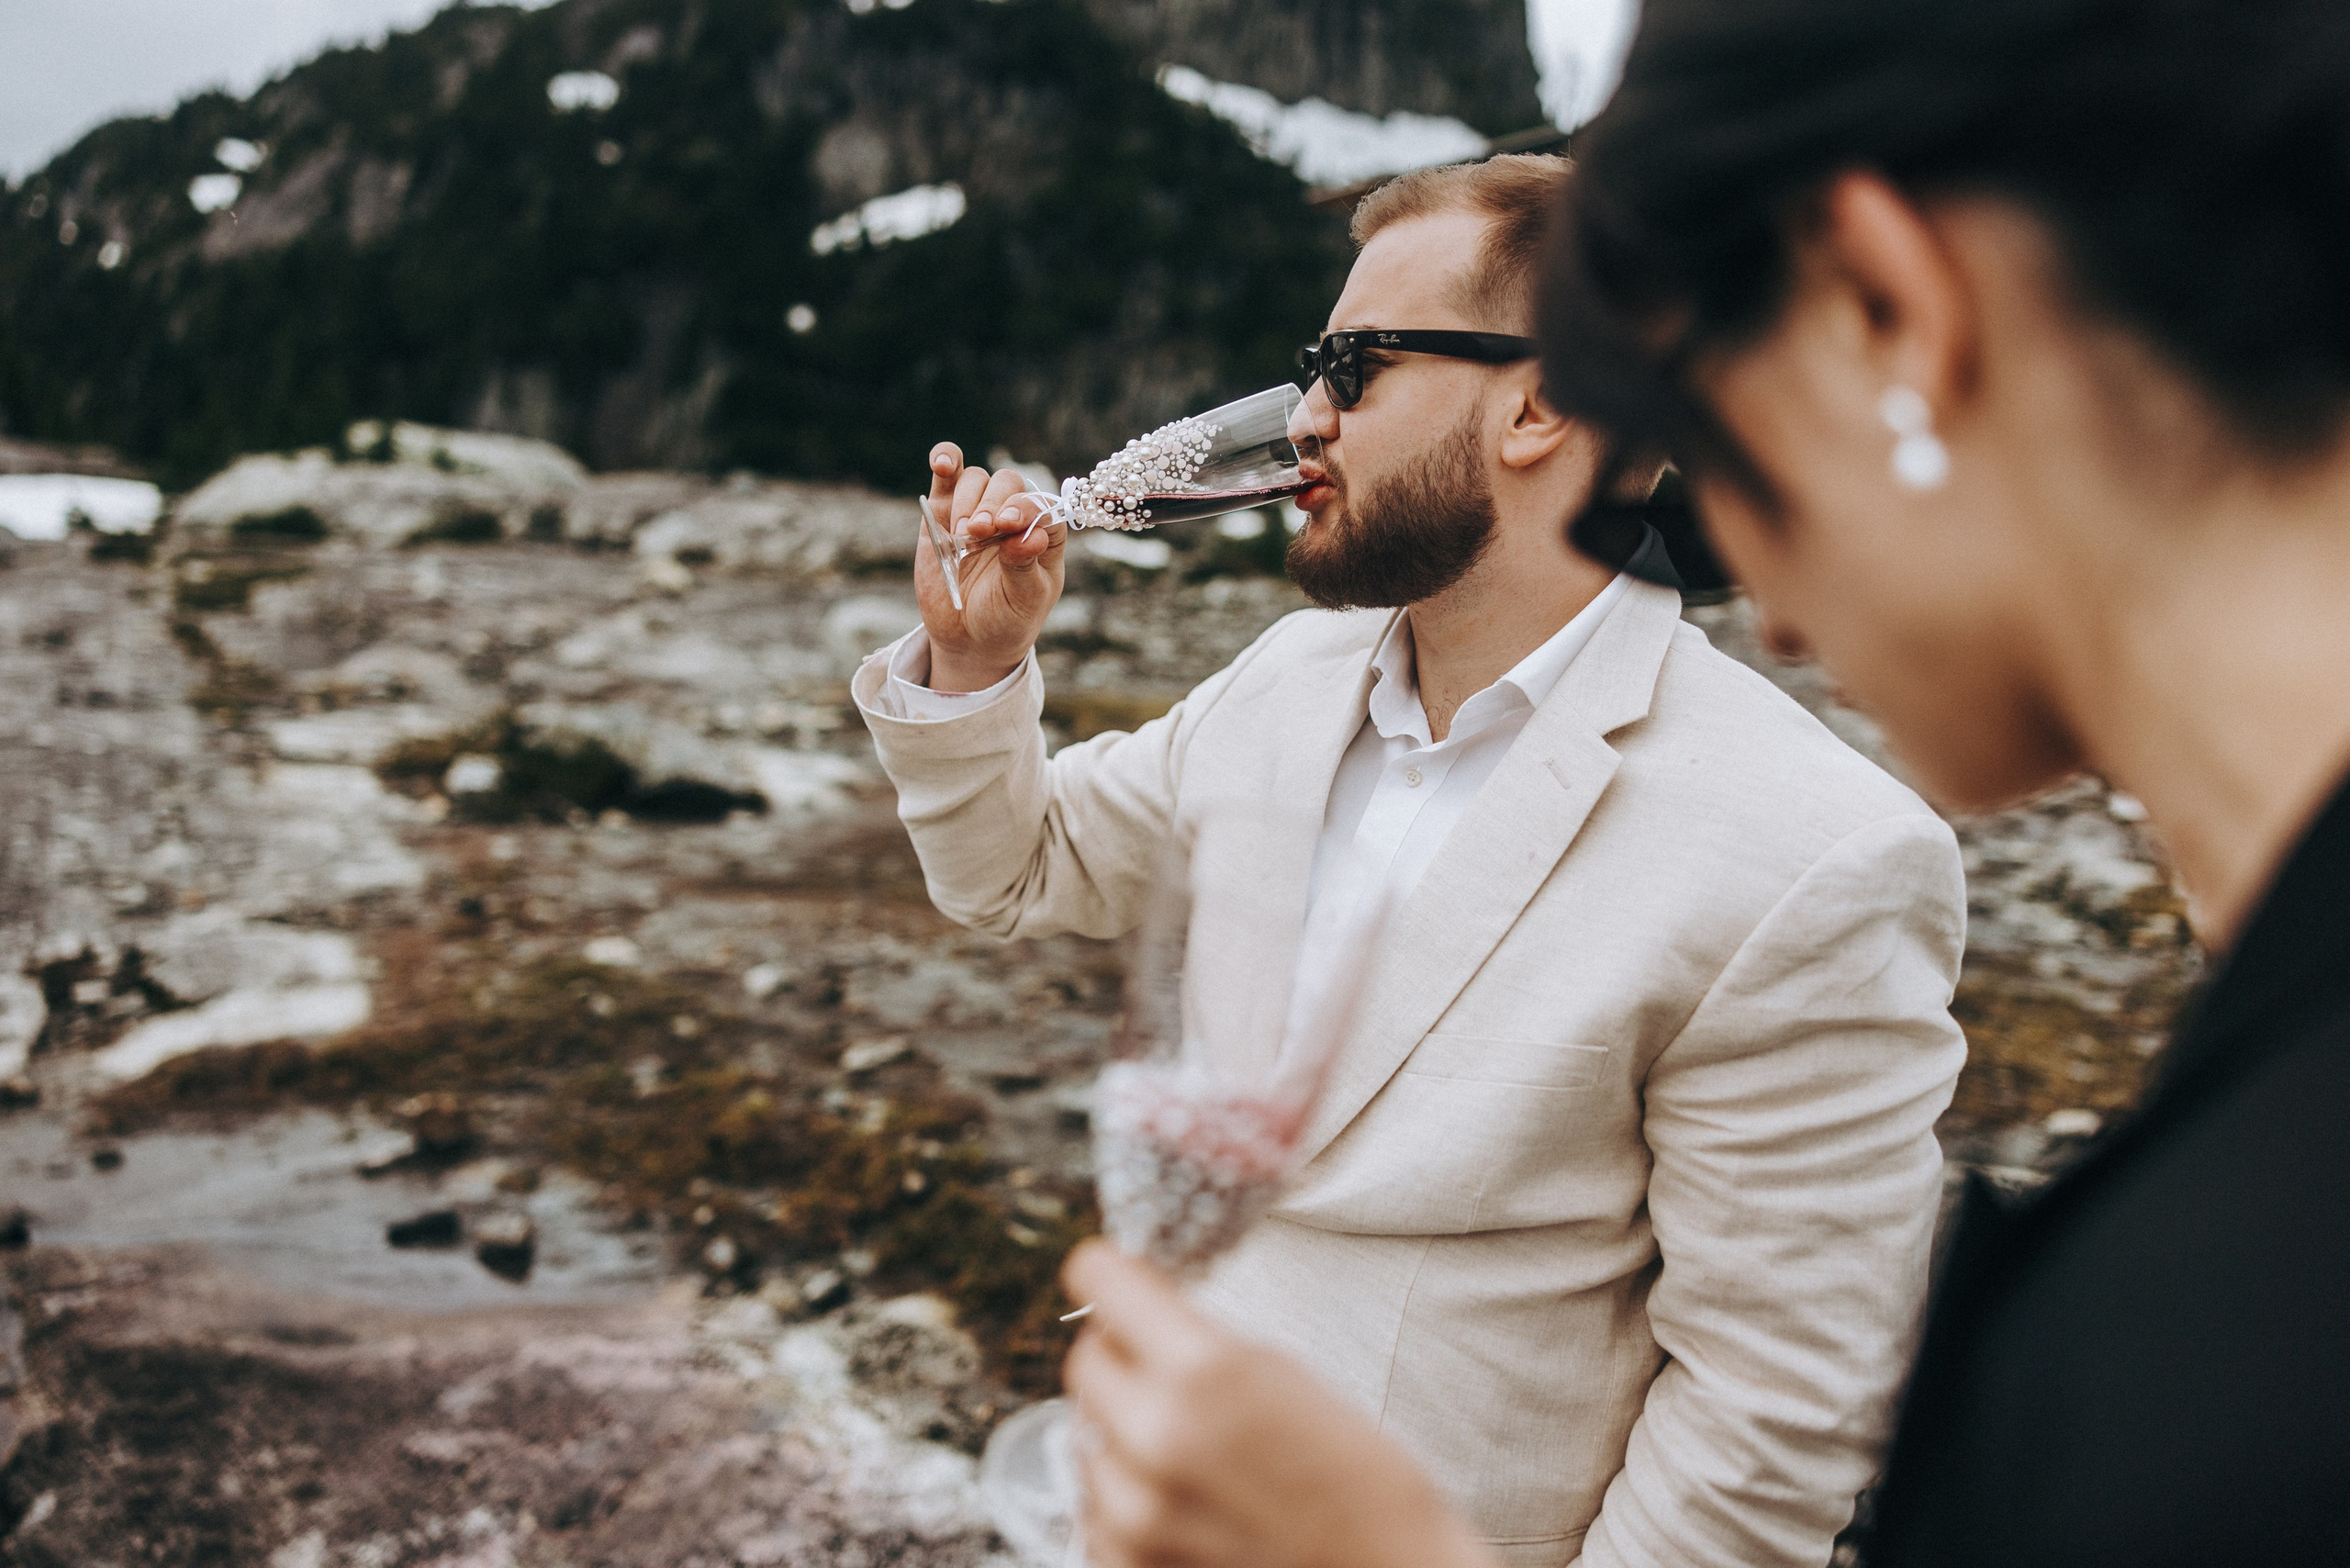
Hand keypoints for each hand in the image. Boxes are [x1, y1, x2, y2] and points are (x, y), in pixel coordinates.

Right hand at [917, 442, 1066, 691]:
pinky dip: (944, 460)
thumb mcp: (1024, 599)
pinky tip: (943, 463)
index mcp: (1043, 532)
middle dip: (993, 505)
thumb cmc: (1007, 618)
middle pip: (1008, 484)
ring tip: (964, 535)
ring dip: (968, 500)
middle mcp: (1012, 515)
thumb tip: (1029, 536)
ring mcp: (977, 511)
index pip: (1041, 504)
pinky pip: (947, 476)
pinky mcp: (943, 513)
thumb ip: (1024, 566)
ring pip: (976, 479)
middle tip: (980, 533)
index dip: (1025, 507)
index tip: (1008, 526)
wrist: (969, 638)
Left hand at [1060, 1242, 1501, 1567]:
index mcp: (1201, 1372)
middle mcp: (1154, 1440)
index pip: (1097, 1279)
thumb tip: (1125, 1309)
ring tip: (1192, 1453)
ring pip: (1086, 1436)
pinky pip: (1095, 1505)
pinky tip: (1185, 1500)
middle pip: (1085, 1361)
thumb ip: (1191, 1337)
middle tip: (1167, 1373)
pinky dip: (1127, 1497)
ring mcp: (1134, 1515)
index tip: (1117, 1278)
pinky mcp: (1127, 1566)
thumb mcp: (1279, 1370)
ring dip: (1123, 1433)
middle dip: (1121, 1357)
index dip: (1112, 1274)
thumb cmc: (1352, 1474)